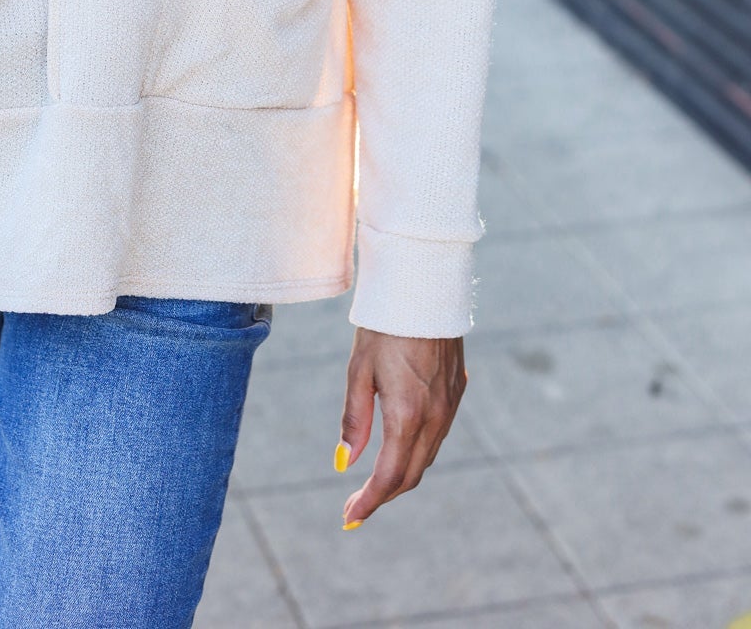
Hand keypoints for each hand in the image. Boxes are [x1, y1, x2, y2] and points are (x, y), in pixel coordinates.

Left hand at [334, 328, 466, 527]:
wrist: (424, 286)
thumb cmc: (384, 324)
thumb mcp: (359, 370)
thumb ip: (355, 419)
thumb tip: (344, 462)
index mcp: (408, 414)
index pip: (389, 476)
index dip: (369, 502)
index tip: (349, 517)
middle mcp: (435, 416)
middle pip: (411, 474)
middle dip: (383, 495)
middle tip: (356, 506)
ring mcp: (451, 405)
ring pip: (427, 456)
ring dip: (401, 474)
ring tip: (374, 482)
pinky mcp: (458, 391)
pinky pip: (438, 434)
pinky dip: (417, 451)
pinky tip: (400, 447)